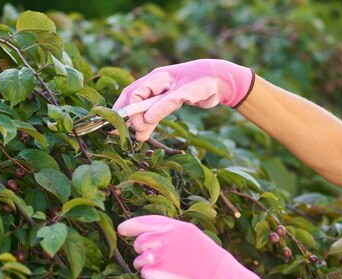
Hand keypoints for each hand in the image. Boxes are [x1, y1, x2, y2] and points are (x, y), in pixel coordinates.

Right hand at [113, 59, 254, 141]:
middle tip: (119, 132)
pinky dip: (150, 122)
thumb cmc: (203, 81)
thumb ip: (164, 106)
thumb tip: (145, 120)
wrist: (222, 80)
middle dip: (127, 115)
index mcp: (157, 78)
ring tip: (136, 138)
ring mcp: (164, 93)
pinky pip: (156, 112)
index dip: (131, 110)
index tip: (136, 126)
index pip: (134, 93)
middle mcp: (157, 84)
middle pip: (134, 99)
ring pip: (145, 108)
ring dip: (140, 122)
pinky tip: (145, 134)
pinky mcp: (172, 101)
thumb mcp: (183, 93)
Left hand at [118, 215, 271, 278]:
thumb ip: (171, 236)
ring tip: (166, 272)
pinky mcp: (158, 273)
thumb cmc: (209, 261)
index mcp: (177, 228)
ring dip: (147, 268)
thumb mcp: (192, 238)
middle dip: (141, 252)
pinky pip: (146, 276)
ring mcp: (161, 256)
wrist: (223, 278)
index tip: (122, 230)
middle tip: (152, 259)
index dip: (131, 226)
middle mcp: (167, 239)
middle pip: (140, 243)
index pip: (146, 222)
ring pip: (140, 261)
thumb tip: (148, 241)